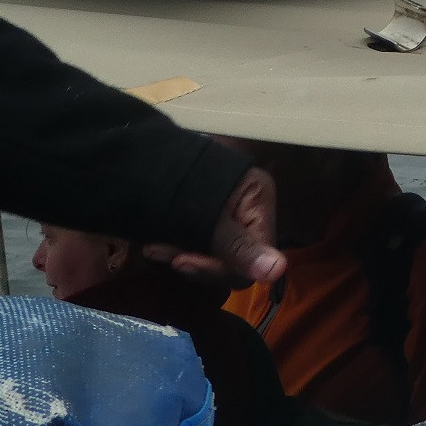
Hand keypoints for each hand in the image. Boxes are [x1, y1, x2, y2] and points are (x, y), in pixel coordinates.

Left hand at [142, 166, 285, 283]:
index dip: (221, 267)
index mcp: (259, 200)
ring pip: (215, 257)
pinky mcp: (210, 221)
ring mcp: (231, 216)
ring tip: (154, 248)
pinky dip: (180, 250)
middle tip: (160, 252)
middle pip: (235, 260)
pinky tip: (158, 246)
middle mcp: (250, 210)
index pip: (256, 254)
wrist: (147, 154)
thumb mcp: (210, 218)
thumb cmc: (183, 178)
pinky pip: (202, 248)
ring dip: (183, 257)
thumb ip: (240, 248)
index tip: (182, 261)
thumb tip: (278, 271)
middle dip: (196, 261)